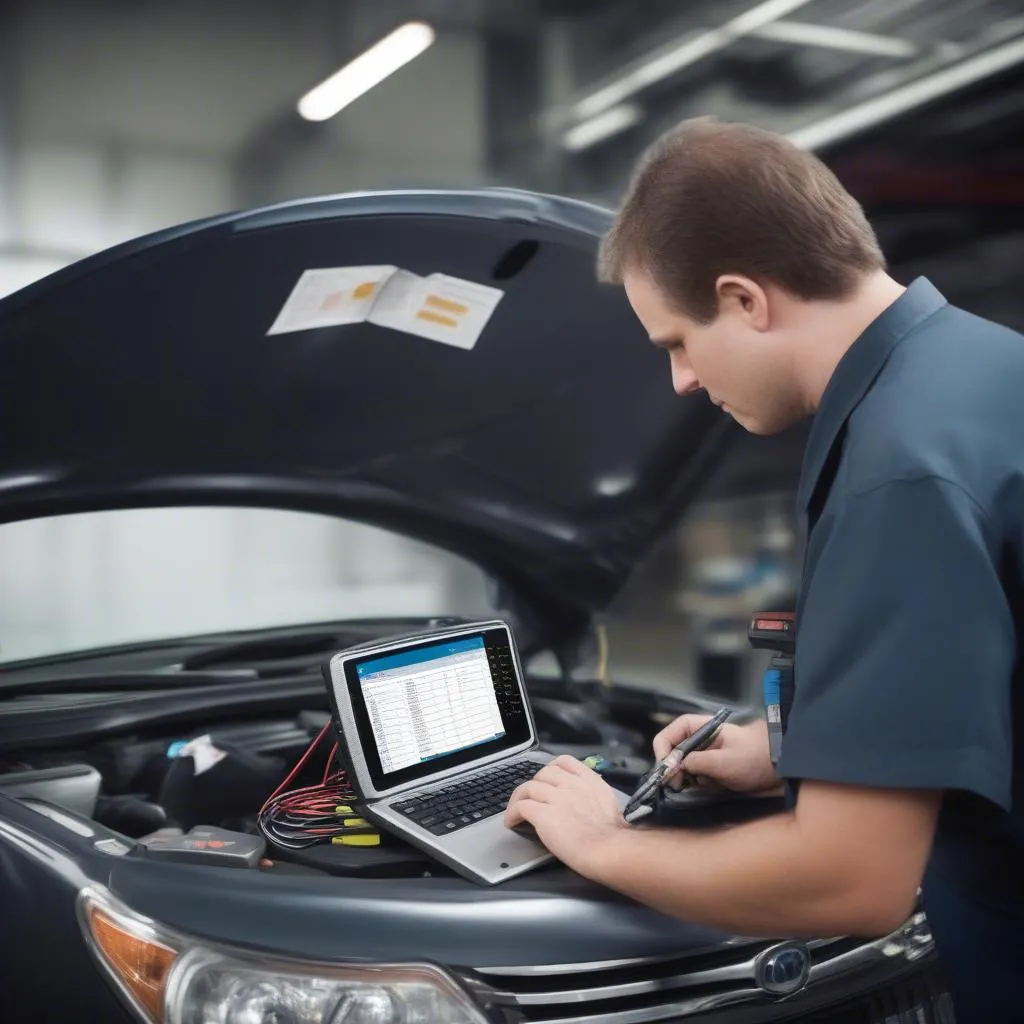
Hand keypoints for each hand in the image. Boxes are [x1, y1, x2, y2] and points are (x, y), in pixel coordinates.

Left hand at [504, 755, 628, 872]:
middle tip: (532, 798)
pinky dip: (512, 813)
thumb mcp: (608, 805)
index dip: (551, 768)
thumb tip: (584, 804)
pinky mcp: (543, 814)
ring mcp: (557, 797)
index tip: (547, 780)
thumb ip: (593, 797)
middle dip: (535, 784)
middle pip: (543, 773)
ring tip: (516, 810)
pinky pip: (520, 807)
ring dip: (519, 798)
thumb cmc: (614, 837)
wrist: (609, 850)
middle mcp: (572, 784)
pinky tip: (511, 822)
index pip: (564, 762)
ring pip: (528, 787)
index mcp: (589, 781)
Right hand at [653, 715, 780, 794]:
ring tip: (692, 787)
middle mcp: (698, 739)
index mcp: (699, 728)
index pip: (669, 734)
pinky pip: (693, 776)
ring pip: (680, 766)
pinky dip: (694, 783)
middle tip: (677, 785)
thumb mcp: (725, 762)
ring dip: (682, 778)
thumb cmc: (754, 758)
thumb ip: (698, 762)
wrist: (780, 765)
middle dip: (671, 768)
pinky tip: (706, 788)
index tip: (667, 771)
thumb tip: (674, 766)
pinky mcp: (710, 768)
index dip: (663, 751)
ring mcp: (704, 754)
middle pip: (671, 752)